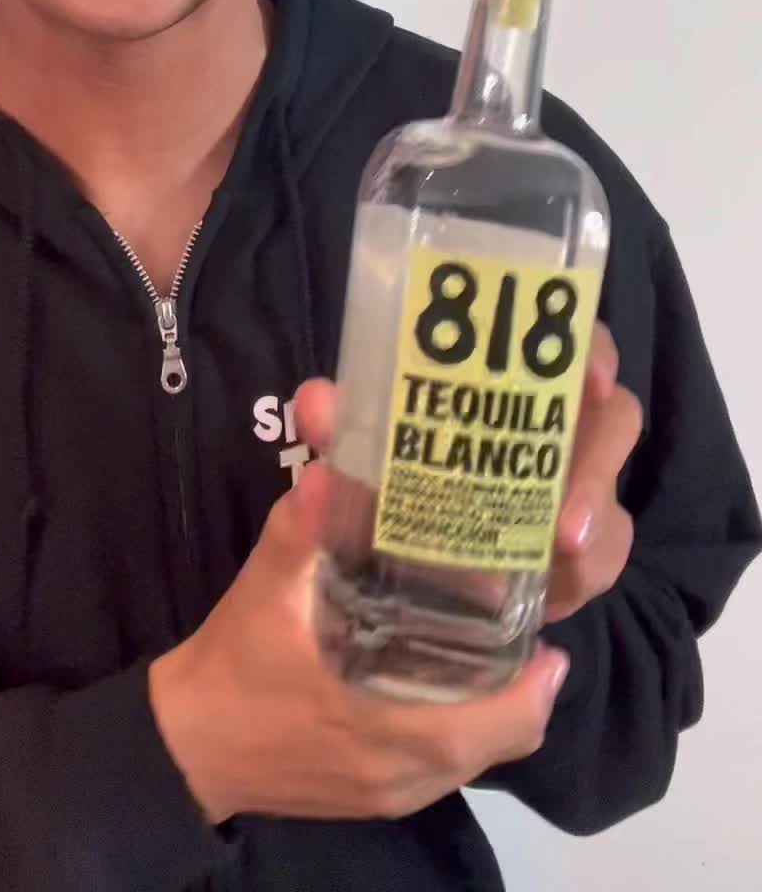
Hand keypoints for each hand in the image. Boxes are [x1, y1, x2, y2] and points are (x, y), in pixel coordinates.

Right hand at [148, 458, 568, 825]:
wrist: (185, 745)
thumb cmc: (233, 666)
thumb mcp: (266, 589)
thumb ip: (305, 529)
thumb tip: (335, 466)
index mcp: (390, 728)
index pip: (499, 724)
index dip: (534, 685)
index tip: (548, 637)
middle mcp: (403, 773)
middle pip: (501, 744)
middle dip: (525, 692)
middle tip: (525, 630)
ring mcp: (388, 793)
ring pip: (473, 761)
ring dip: (495, 714)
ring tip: (495, 649)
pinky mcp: (372, 798)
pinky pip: (440, 771)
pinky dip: (459, 732)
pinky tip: (443, 684)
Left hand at [297, 320, 643, 630]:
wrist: (361, 584)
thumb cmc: (365, 490)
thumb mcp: (347, 457)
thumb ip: (337, 429)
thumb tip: (319, 402)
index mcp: (503, 385)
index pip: (568, 343)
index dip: (590, 349)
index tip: (588, 375)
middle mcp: (550, 432)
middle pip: (613, 420)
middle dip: (598, 459)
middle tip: (568, 513)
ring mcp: (570, 498)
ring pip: (614, 503)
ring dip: (593, 527)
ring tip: (561, 553)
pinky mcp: (570, 560)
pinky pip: (599, 562)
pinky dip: (580, 576)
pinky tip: (550, 591)